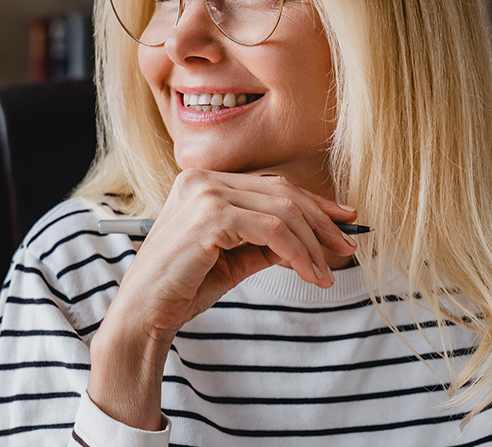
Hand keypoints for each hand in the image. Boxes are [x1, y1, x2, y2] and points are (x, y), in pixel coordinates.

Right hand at [87, 169, 358, 429]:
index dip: (313, 202)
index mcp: (204, 182)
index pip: (272, 185)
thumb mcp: (234, 258)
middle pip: (282, 192)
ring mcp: (205, 194)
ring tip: (325, 273)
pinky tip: (308, 274)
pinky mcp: (210, 217)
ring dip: (312, 244)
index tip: (343, 220)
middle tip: (347, 246)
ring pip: (282, 211)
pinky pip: (272, 231)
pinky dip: (297, 253)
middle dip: (321, 221)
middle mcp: (203, 179)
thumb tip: (312, 239)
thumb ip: (267, 243)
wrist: (145, 312)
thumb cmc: (183, 287)